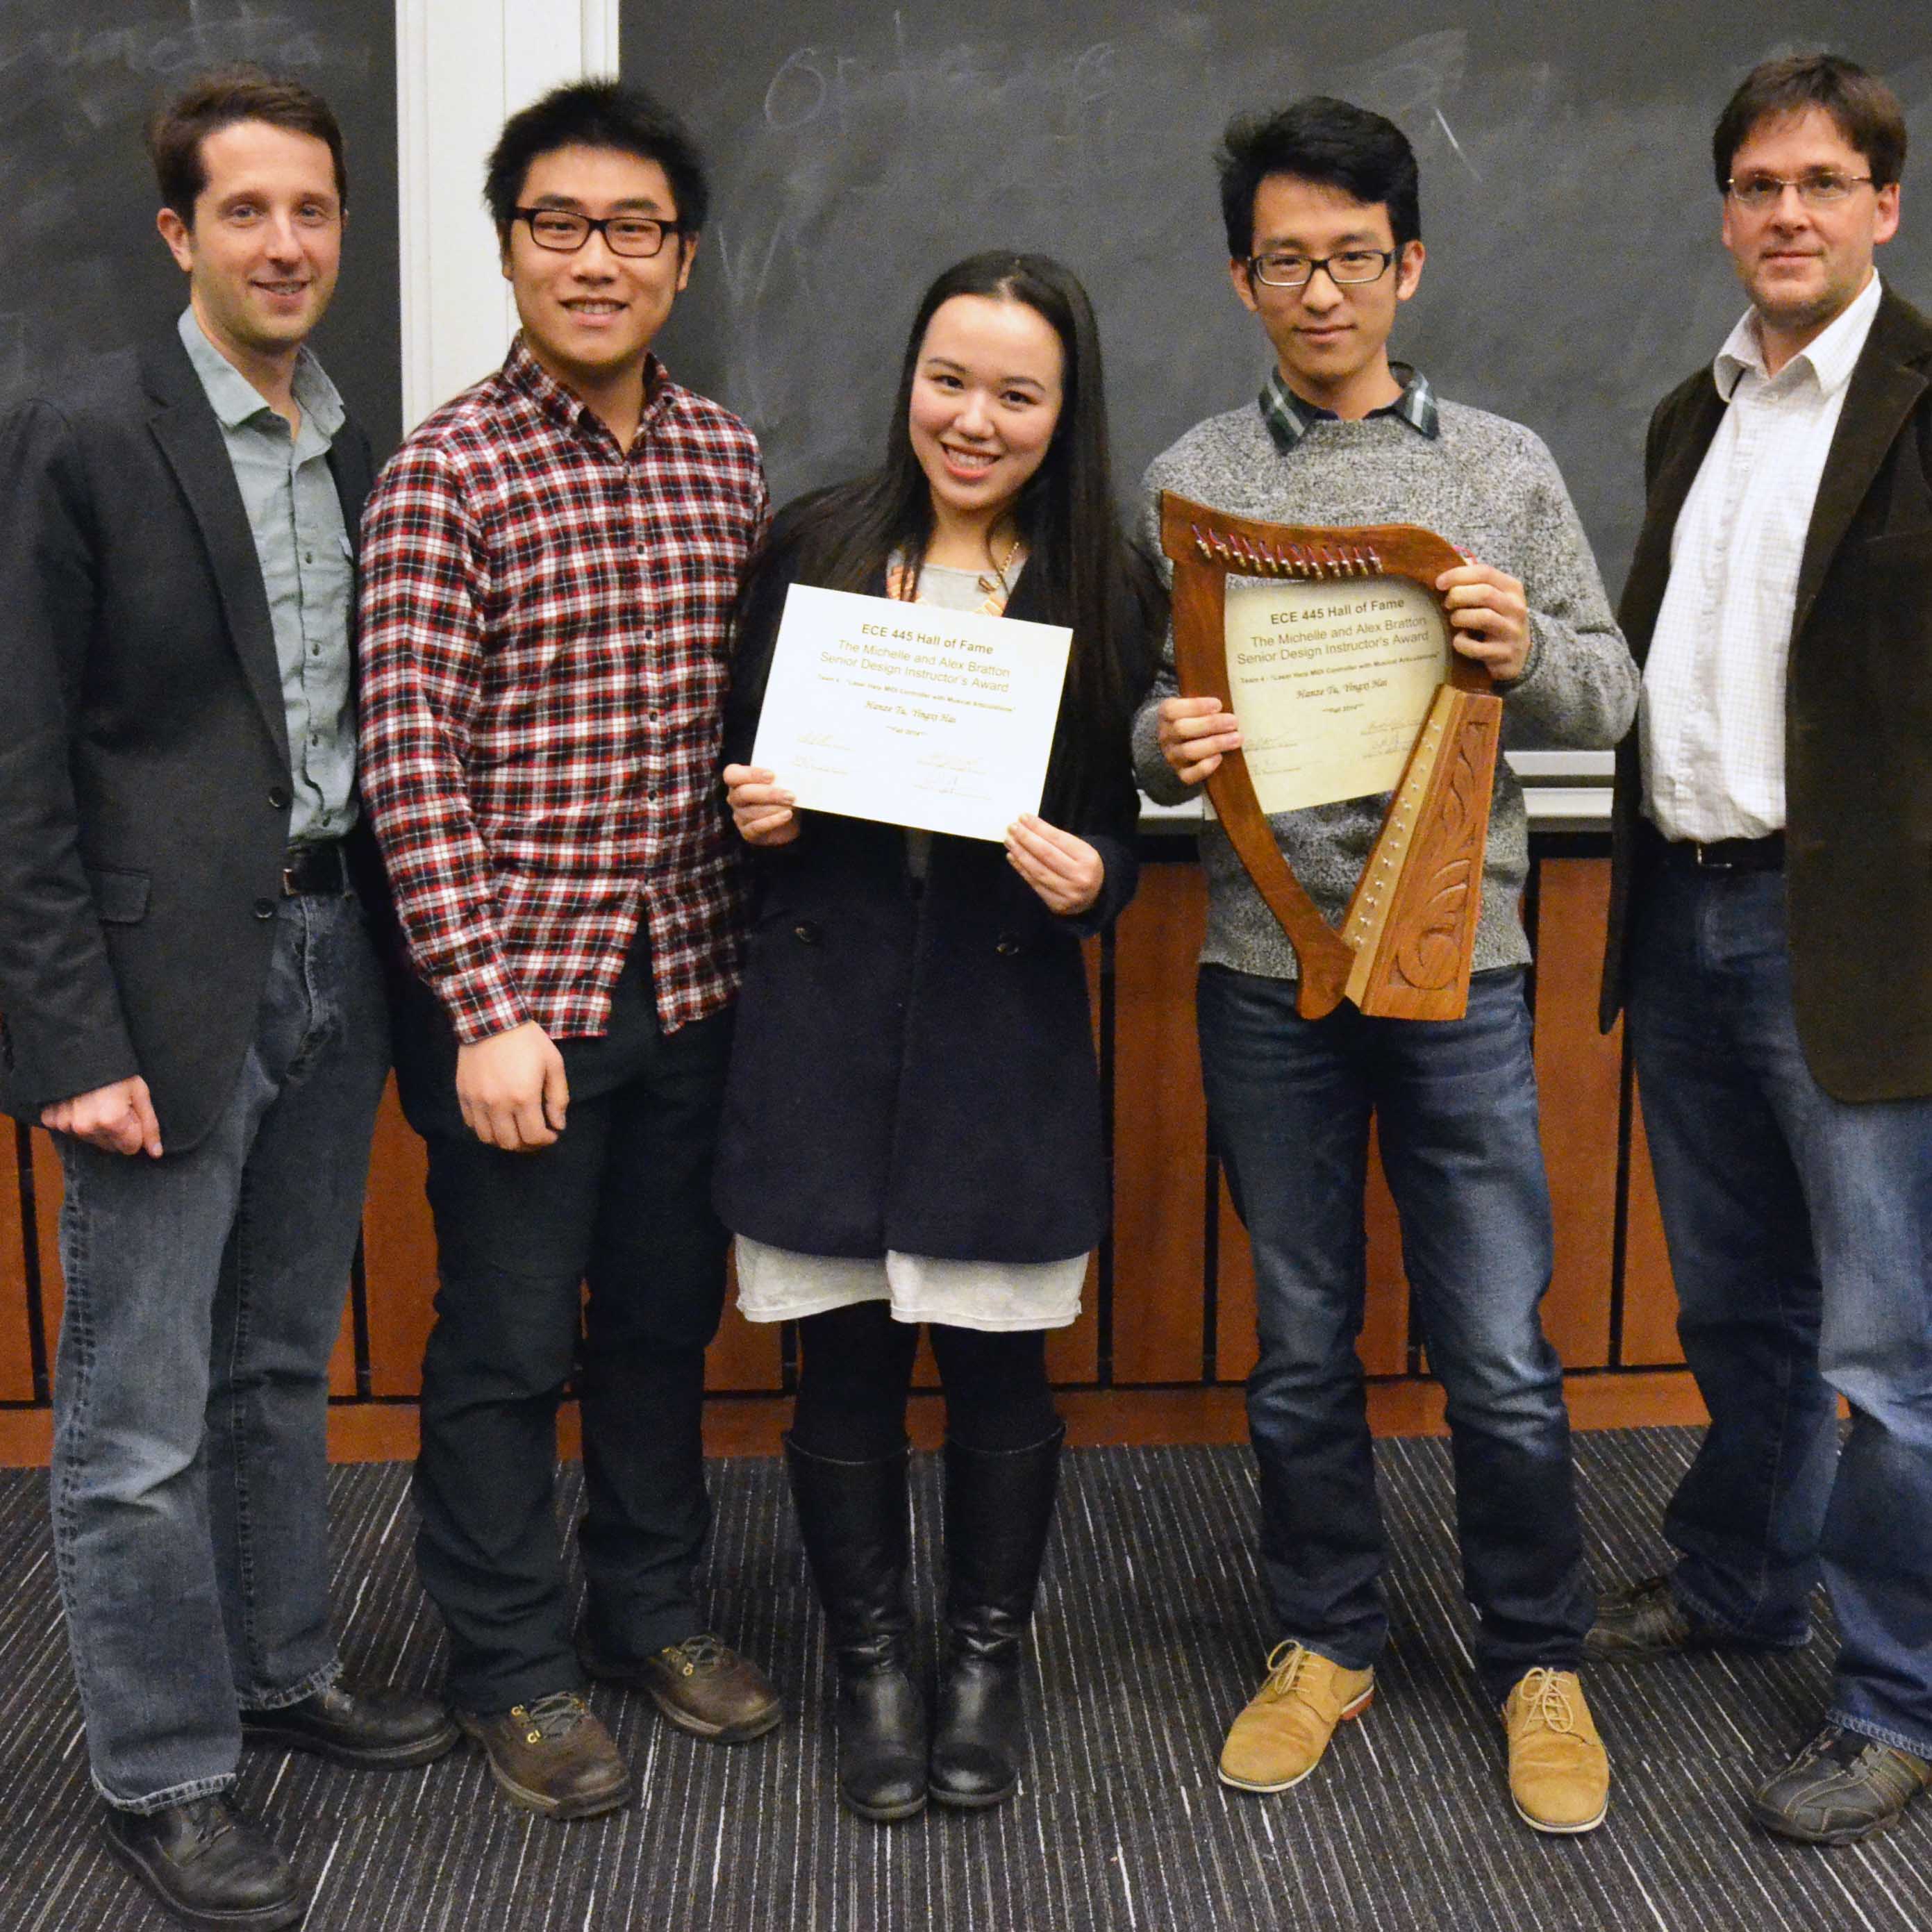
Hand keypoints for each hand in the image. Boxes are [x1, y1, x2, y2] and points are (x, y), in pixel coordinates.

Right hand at [41, 1076, 161, 1157]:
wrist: (82, 1052)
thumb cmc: (117, 1071)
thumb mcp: (140, 1093)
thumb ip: (149, 1125)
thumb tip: (156, 1153)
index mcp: (112, 1122)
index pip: (131, 1148)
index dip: (135, 1132)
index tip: (131, 1113)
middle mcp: (87, 1127)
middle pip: (110, 1146)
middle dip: (117, 1131)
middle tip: (115, 1106)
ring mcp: (66, 1125)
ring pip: (91, 1140)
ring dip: (97, 1127)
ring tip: (97, 1103)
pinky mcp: (51, 1120)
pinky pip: (68, 1131)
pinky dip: (75, 1121)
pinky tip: (79, 1104)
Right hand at [456, 1021, 567, 1150]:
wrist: (491, 1019)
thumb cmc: (528, 1040)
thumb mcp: (553, 1064)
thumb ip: (558, 1098)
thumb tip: (558, 1125)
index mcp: (523, 1097)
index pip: (533, 1137)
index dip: (545, 1141)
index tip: (551, 1134)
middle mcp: (497, 1104)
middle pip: (509, 1143)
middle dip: (526, 1145)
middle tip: (535, 1136)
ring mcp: (477, 1101)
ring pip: (488, 1138)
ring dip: (505, 1140)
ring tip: (516, 1131)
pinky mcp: (463, 1095)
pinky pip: (471, 1125)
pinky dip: (485, 1129)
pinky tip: (497, 1120)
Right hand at [722, 763, 798, 845]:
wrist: (787, 823)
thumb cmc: (780, 797)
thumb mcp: (781, 784)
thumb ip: (781, 777)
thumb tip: (793, 772)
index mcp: (737, 781)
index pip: (732, 774)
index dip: (750, 774)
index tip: (772, 775)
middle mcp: (735, 798)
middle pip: (743, 793)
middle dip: (768, 794)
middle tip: (789, 795)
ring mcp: (739, 816)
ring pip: (751, 811)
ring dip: (774, 808)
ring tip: (791, 805)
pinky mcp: (747, 832)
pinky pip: (757, 827)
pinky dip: (773, 821)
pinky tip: (787, 815)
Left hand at [1006, 815, 1103, 915]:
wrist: (1097, 895)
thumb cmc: (1084, 866)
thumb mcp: (1081, 849)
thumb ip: (1057, 840)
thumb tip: (1028, 827)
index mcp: (1088, 858)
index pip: (1058, 839)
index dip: (1038, 827)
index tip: (1023, 817)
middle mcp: (1080, 877)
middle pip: (1046, 854)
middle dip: (1026, 838)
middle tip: (1012, 827)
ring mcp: (1068, 893)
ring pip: (1037, 870)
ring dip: (1020, 853)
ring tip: (1009, 841)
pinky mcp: (1057, 904)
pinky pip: (1035, 884)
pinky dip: (1021, 869)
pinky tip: (1013, 857)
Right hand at [1156, 694, 1241, 785]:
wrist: (1184, 742)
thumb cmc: (1196, 719)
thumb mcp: (1194, 707)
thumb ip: (1206, 705)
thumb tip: (1228, 701)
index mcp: (1166, 714)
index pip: (1173, 709)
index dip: (1196, 707)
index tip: (1218, 705)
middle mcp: (1166, 736)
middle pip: (1182, 729)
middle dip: (1210, 724)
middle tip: (1233, 721)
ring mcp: (1172, 756)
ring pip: (1188, 751)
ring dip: (1215, 744)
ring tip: (1237, 738)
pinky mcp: (1181, 773)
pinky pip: (1189, 775)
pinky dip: (1205, 767)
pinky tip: (1220, 757)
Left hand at [1436, 557, 1530, 680]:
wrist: (1519, 656)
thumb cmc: (1497, 621)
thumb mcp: (1494, 598)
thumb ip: (1476, 582)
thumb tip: (1451, 566)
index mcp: (1512, 588)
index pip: (1485, 572)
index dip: (1458, 575)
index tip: (1439, 583)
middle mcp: (1516, 608)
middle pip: (1484, 593)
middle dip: (1458, 596)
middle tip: (1446, 604)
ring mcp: (1512, 632)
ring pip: (1483, 617)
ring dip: (1460, 618)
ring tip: (1454, 621)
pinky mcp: (1504, 654)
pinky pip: (1476, 647)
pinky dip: (1461, 643)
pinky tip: (1460, 641)